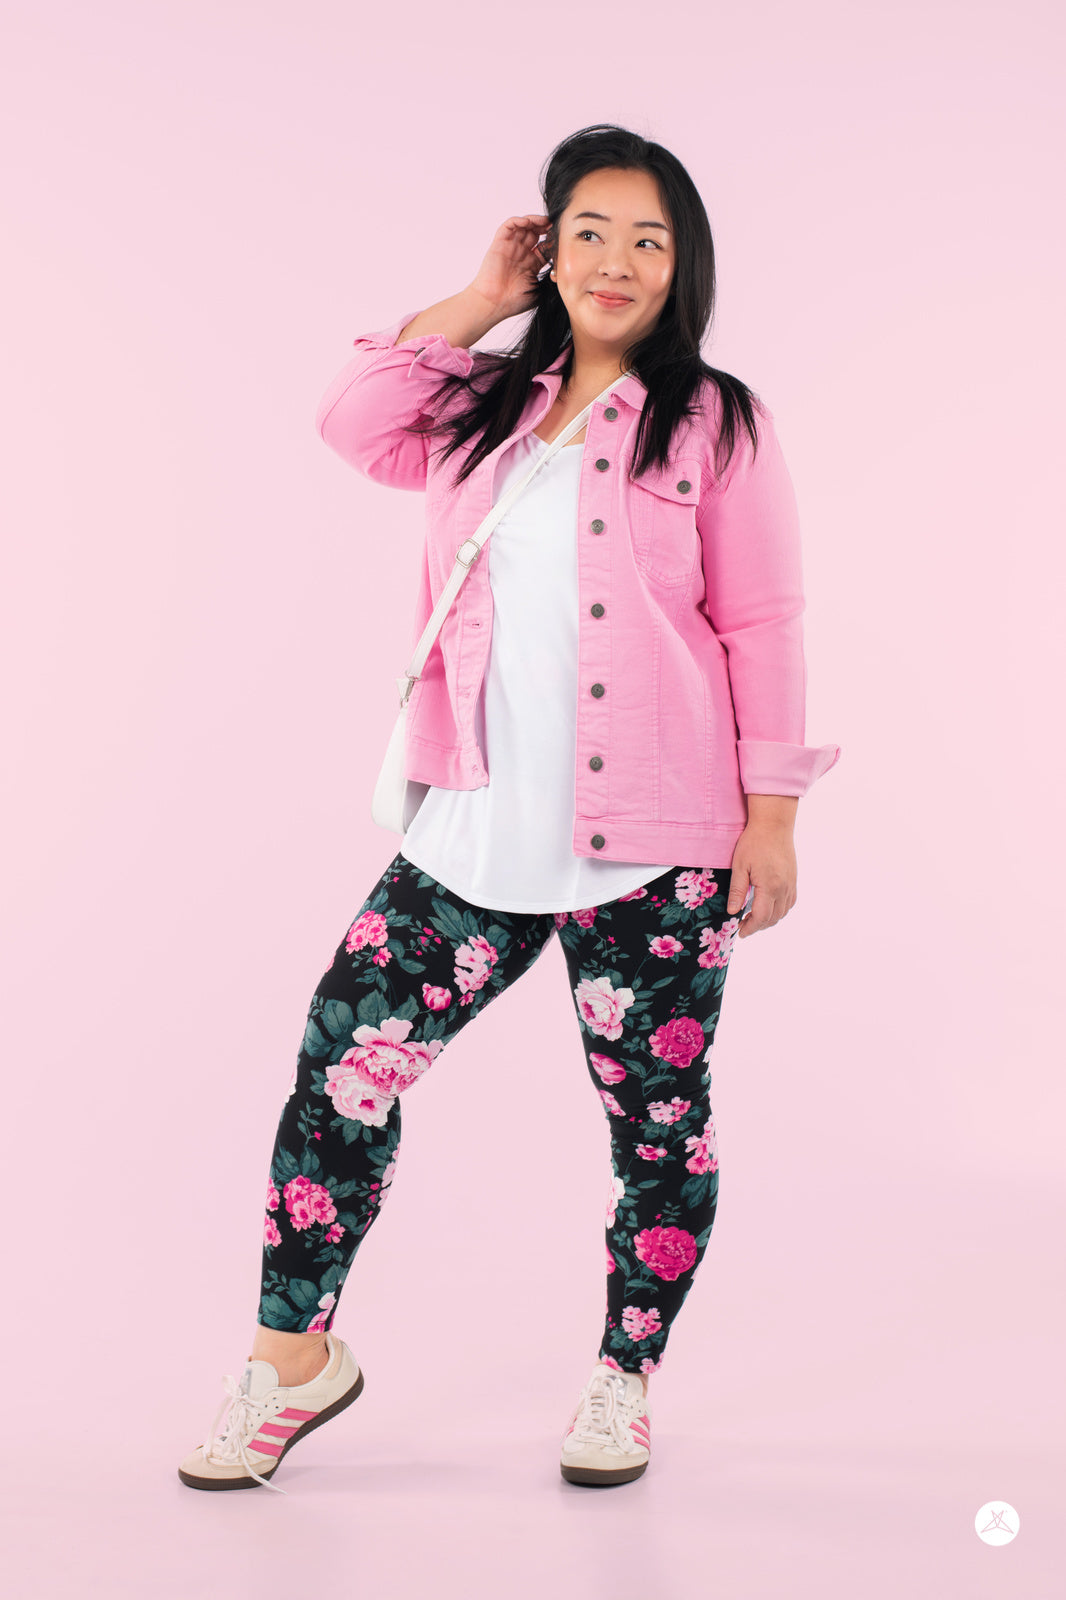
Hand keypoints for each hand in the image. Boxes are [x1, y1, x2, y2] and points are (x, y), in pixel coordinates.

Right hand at [470, 213, 552, 321]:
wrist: (494, 304)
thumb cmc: (514, 301)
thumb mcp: (540, 288)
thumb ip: (550, 276)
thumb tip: (564, 268)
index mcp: (531, 264)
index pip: (544, 245)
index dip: (552, 240)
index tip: (562, 238)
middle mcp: (521, 253)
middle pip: (535, 232)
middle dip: (545, 227)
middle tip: (554, 225)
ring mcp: (510, 248)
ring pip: (523, 226)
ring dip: (534, 220)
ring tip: (544, 221)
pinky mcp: (499, 244)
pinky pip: (508, 226)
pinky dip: (517, 221)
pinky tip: (527, 222)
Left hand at [725, 819, 797, 938]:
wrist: (774, 825)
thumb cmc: (754, 842)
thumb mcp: (740, 866)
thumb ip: (737, 891)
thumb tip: (733, 912)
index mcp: (770, 886)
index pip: (761, 917)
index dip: (750, 928)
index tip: (740, 932)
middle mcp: (784, 888)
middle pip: (773, 918)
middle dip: (758, 926)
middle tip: (743, 926)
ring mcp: (791, 884)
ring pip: (783, 912)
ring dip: (769, 920)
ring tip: (753, 918)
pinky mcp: (793, 879)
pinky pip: (790, 902)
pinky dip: (779, 910)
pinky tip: (768, 907)